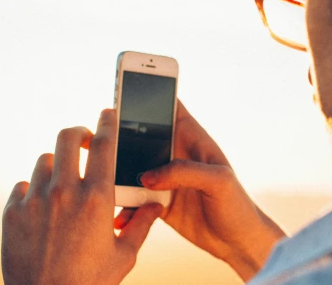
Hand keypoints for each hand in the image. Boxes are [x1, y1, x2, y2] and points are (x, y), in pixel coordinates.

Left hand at [2, 109, 162, 284]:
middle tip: (82, 141)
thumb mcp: (124, 255)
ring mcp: (35, 201)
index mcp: (96, 198)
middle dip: (77, 133)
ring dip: (55, 167)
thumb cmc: (89, 283)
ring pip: (43, 162)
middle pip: (66, 138)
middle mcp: (64, 192)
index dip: (107, 123)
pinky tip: (41, 208)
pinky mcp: (12, 213)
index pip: (103, 144)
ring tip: (62, 184)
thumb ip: (141, 225)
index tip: (107, 114)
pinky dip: (32, 191)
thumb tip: (156, 205)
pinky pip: (22, 187)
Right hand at [116, 101, 286, 281]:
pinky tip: (119, 217)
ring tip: (98, 180)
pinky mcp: (158, 202)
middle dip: (119, 135)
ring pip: (132, 167)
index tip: (123, 90)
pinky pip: (133, 199)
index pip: (170, 107)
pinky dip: (124, 206)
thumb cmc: (237, 206)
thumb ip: (184, 172)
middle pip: (143, 135)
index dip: (150, 95)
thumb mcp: (218, 181)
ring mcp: (166, 178)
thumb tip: (147, 175)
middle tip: (94, 139)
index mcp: (194, 139)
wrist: (238, 242)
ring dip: (116, 173)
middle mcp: (176, 155)